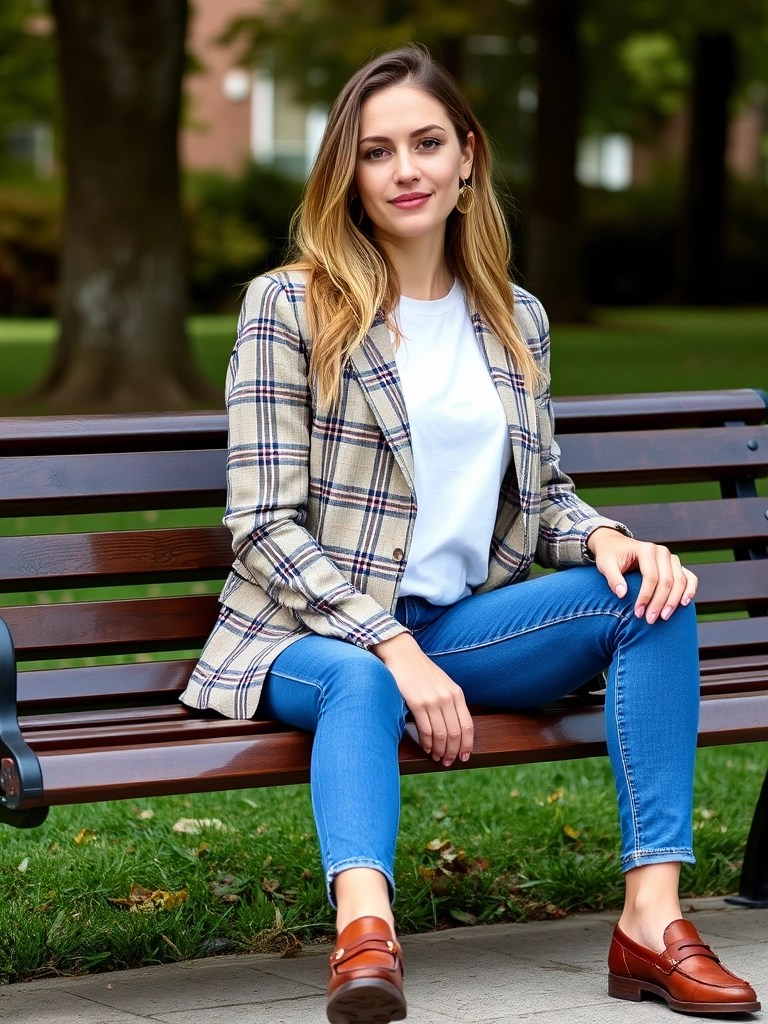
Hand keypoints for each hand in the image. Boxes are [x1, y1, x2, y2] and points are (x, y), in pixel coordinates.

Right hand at [371, 633, 472, 765]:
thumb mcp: (443, 683)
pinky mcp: (417, 703)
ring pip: (441, 735)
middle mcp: (447, 698)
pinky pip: (426, 730)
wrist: (403, 655)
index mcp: (457, 693)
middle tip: (448, 761)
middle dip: (452, 751)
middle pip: (455, 733)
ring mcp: (432, 700)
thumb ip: (451, 702)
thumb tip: (454, 728)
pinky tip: (426, 748)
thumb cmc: (422, 671)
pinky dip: (427, 743)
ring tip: (437, 757)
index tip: (464, 756)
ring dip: (439, 750)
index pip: (468, 726)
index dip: (467, 745)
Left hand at [587, 527, 696, 623]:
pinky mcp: (676, 565)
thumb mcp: (605, 565)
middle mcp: (662, 552)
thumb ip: (613, 579)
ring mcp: (671, 558)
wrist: (615, 545)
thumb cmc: (610, 556)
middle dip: (660, 603)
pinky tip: (684, 604)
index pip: (650, 577)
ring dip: (674, 601)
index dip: (646, 597)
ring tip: (664, 617)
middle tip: (650, 620)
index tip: (638, 613)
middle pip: (667, 581)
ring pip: (680, 581)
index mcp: (646, 550)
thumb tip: (623, 594)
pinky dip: (690, 590)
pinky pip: (689, 578)